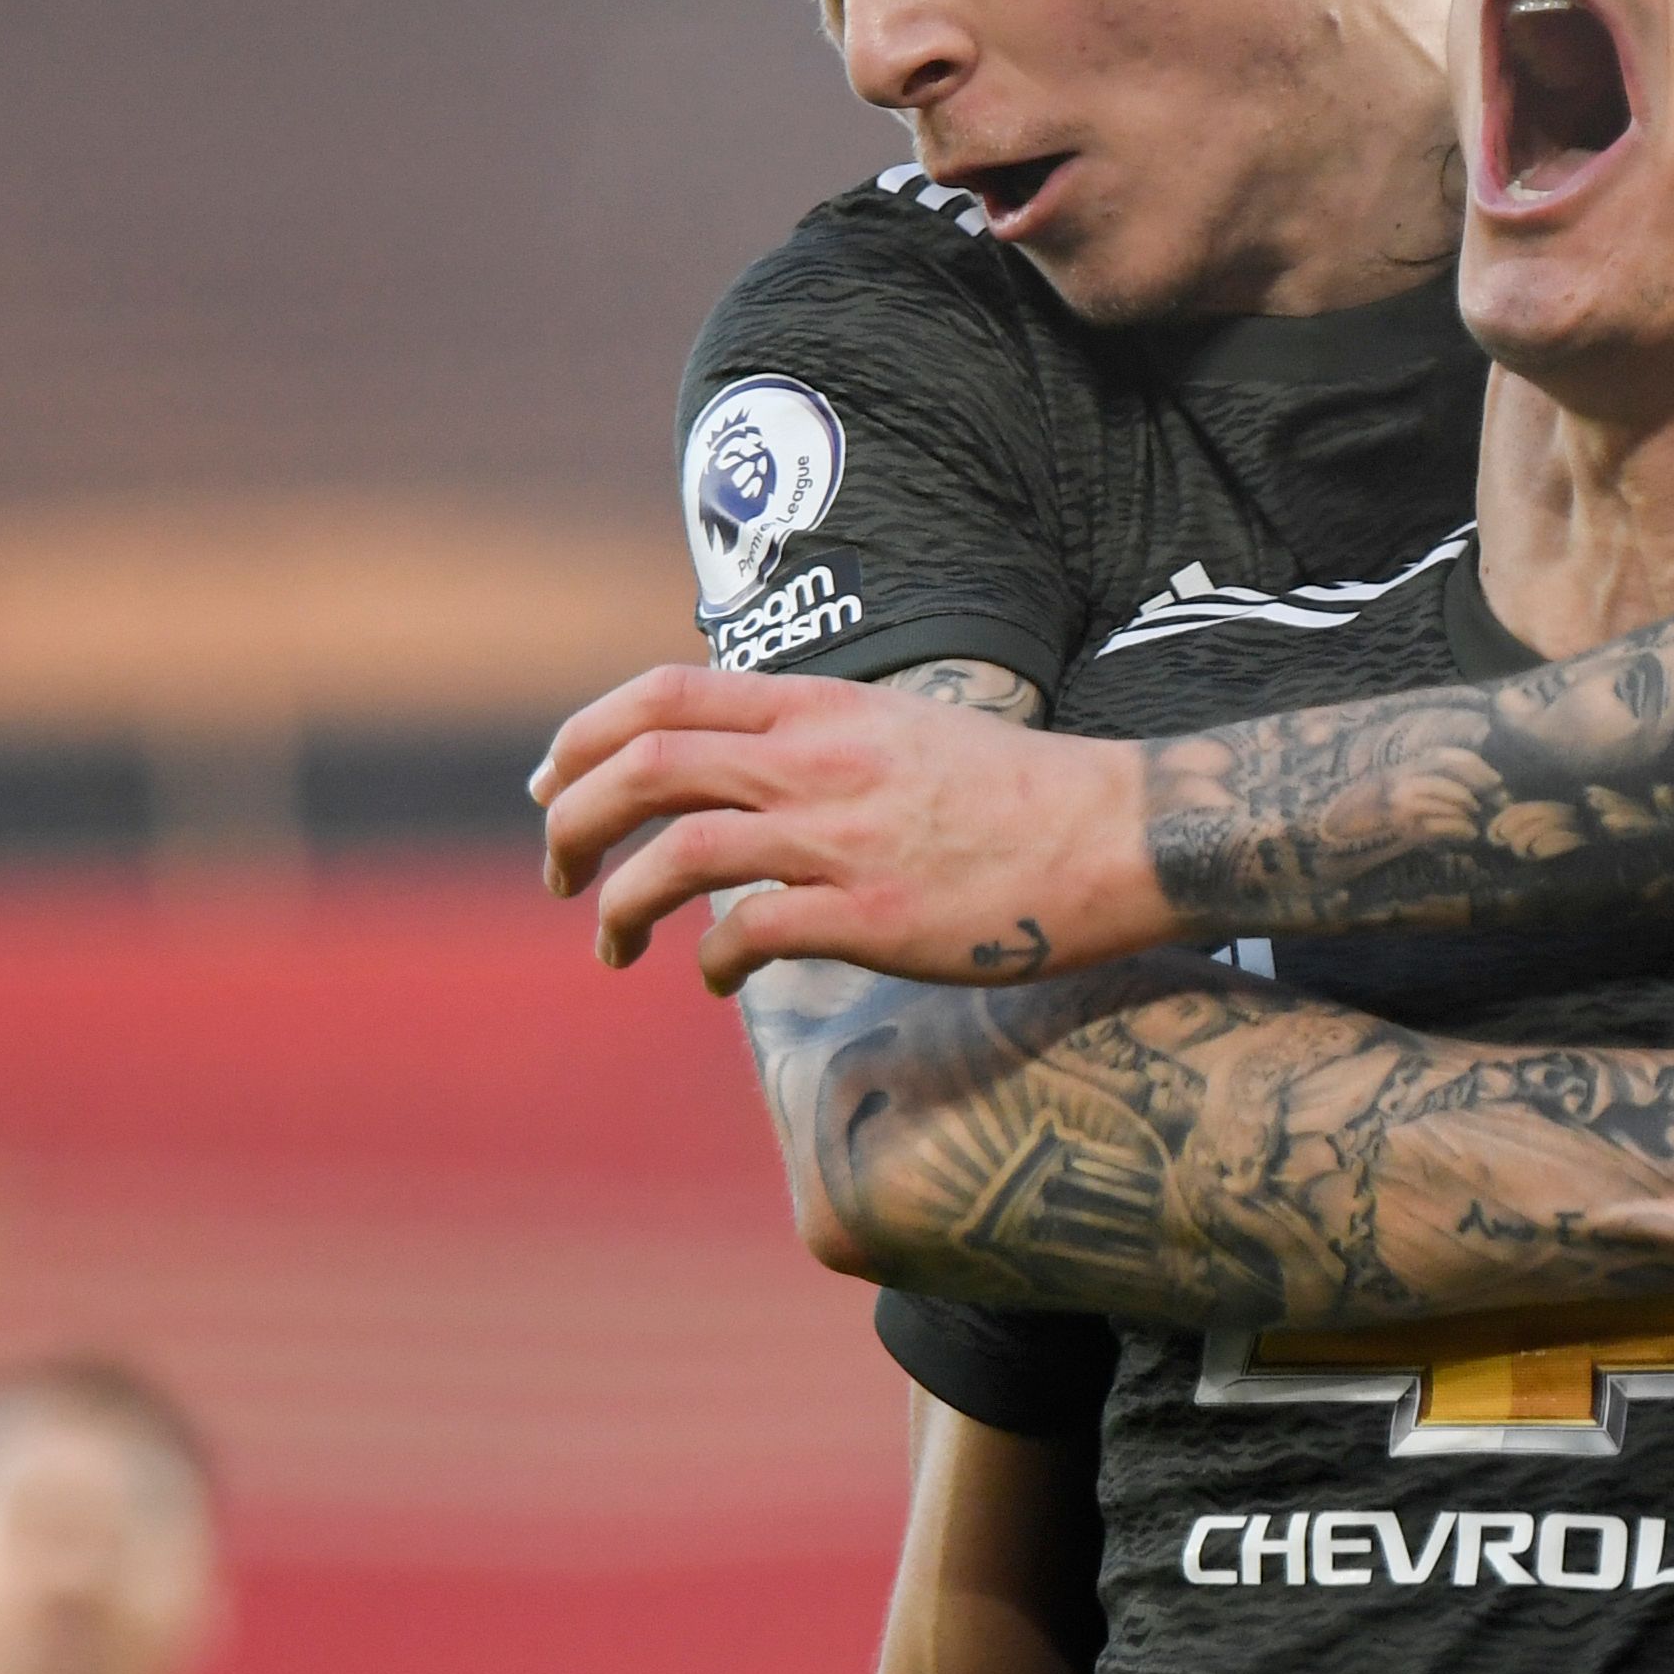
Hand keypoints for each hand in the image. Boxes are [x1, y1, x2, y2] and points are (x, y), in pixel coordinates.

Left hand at [539, 670, 1162, 990]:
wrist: (1121, 835)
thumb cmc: (1018, 794)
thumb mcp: (901, 730)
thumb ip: (816, 739)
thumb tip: (737, 774)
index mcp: (821, 707)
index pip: (662, 694)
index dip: (584, 737)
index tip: (552, 783)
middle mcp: (816, 762)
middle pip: (644, 768)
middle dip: (572, 822)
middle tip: (556, 871)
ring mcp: (841, 839)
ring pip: (677, 853)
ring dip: (618, 903)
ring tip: (609, 944)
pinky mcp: (871, 917)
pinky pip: (746, 936)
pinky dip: (707, 961)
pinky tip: (710, 978)